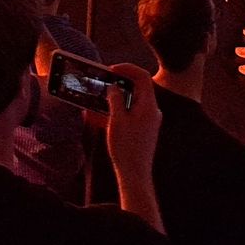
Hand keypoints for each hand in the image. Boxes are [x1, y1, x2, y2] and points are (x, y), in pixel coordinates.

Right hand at [102, 63, 161, 185]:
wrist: (135, 175)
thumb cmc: (127, 149)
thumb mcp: (117, 120)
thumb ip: (115, 100)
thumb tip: (113, 87)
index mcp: (149, 106)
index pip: (142, 77)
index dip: (127, 69)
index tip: (111, 70)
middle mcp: (151, 111)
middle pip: (136, 89)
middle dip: (117, 84)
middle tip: (101, 81)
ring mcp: (147, 121)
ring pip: (129, 102)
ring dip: (112, 100)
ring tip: (94, 98)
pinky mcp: (140, 130)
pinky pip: (127, 115)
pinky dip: (113, 113)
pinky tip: (94, 115)